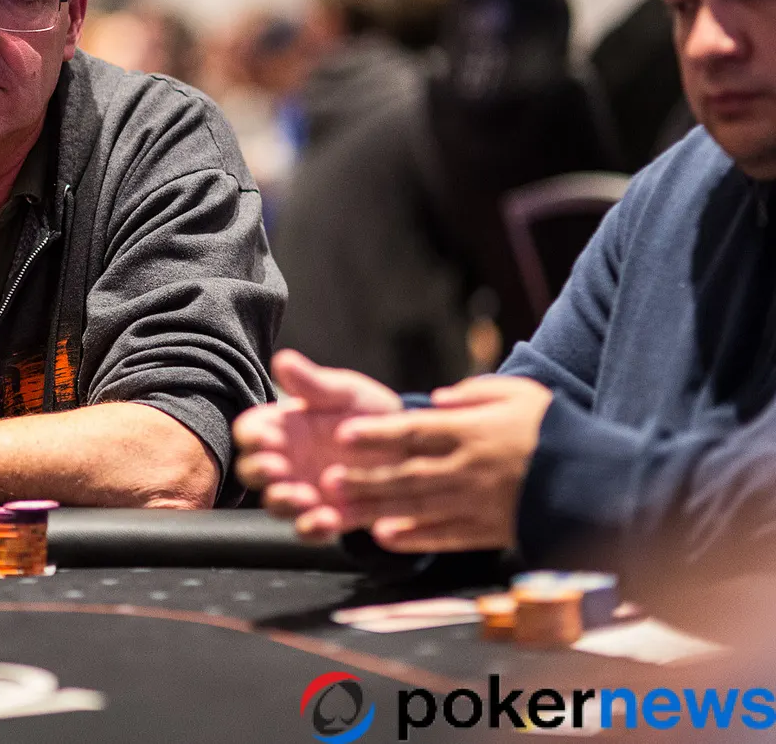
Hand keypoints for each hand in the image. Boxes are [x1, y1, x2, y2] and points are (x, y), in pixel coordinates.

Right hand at [233, 350, 402, 541]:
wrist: (414, 449)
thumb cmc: (371, 413)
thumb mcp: (345, 393)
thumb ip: (313, 384)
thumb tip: (283, 359)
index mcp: (282, 426)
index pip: (249, 432)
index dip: (252, 437)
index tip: (268, 437)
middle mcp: (286, 461)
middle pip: (252, 472)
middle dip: (260, 472)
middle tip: (278, 468)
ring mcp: (303, 491)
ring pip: (276, 504)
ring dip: (284, 502)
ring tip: (305, 497)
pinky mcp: (327, 517)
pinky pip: (309, 529)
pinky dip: (313, 528)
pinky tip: (328, 519)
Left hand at [328, 376, 553, 552]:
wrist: (600, 480)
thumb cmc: (555, 430)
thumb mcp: (520, 395)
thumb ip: (476, 392)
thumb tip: (437, 399)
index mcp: (475, 432)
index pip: (417, 432)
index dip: (378, 434)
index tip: (343, 434)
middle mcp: (471, 469)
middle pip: (409, 473)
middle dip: (367, 477)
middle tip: (328, 479)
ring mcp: (479, 503)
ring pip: (420, 507)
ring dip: (379, 508)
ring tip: (343, 509)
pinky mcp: (490, 530)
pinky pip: (447, 536)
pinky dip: (415, 537)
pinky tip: (385, 537)